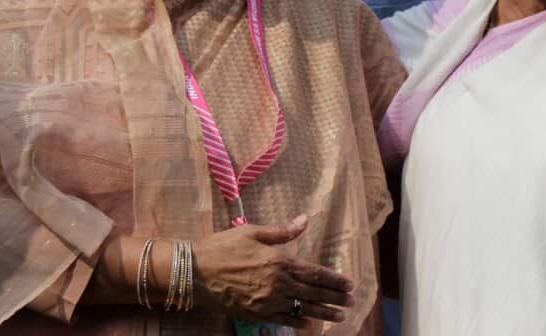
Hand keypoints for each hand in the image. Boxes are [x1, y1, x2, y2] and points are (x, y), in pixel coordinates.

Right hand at [192, 215, 355, 328]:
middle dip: (335, 297)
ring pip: (302, 309)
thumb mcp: (252, 232)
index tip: (349, 283)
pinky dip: (298, 322)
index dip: (334, 279)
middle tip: (352, 301)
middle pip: (313, 292)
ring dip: (323, 313)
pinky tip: (309, 325)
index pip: (315, 273)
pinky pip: (283, 320)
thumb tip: (305, 219)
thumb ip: (282, 231)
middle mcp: (278, 283)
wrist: (194, 271)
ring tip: (340, 316)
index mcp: (279, 261)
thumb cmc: (222, 247)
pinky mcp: (255, 313)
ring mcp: (267, 301)